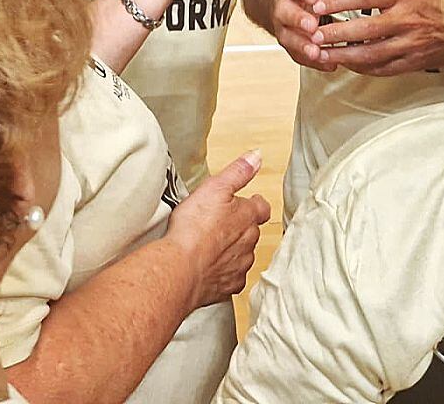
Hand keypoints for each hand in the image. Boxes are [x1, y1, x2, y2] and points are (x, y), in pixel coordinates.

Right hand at [165, 151, 271, 308]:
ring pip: (242, 255)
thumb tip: (256, 157)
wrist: (181, 267)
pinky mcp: (227, 286)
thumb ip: (238, 172)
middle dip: (240, 227)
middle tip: (221, 222)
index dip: (254, 203)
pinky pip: (230, 278)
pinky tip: (209, 266)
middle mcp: (248, 243)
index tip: (248, 201)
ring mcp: (239, 266)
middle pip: (251, 232)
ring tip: (212, 244)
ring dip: (231, 249)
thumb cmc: (194, 228)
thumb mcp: (215, 187)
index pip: (262, 207)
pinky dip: (222, 272)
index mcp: (247, 217)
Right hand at [267, 0, 354, 71]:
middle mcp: (285, 6)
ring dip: (302, 45)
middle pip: (287, 13)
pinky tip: (328, 64)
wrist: (287, 2)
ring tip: (318, 52)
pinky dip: (312, 61)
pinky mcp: (291, 44)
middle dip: (299, 20)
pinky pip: (298, 55)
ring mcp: (285, 27)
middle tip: (313, 27)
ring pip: (289, 37)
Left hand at [310, 0, 443, 76]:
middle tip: (314, 33)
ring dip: (344, 55)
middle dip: (337, 32)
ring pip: (372, 53)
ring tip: (322, 53)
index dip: (340, 2)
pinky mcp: (414, 61)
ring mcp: (411, 43)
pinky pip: (384, 68)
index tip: (320, 5)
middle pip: (365, 28)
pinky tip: (347, 63)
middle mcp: (406, 19)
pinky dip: (363, 68)